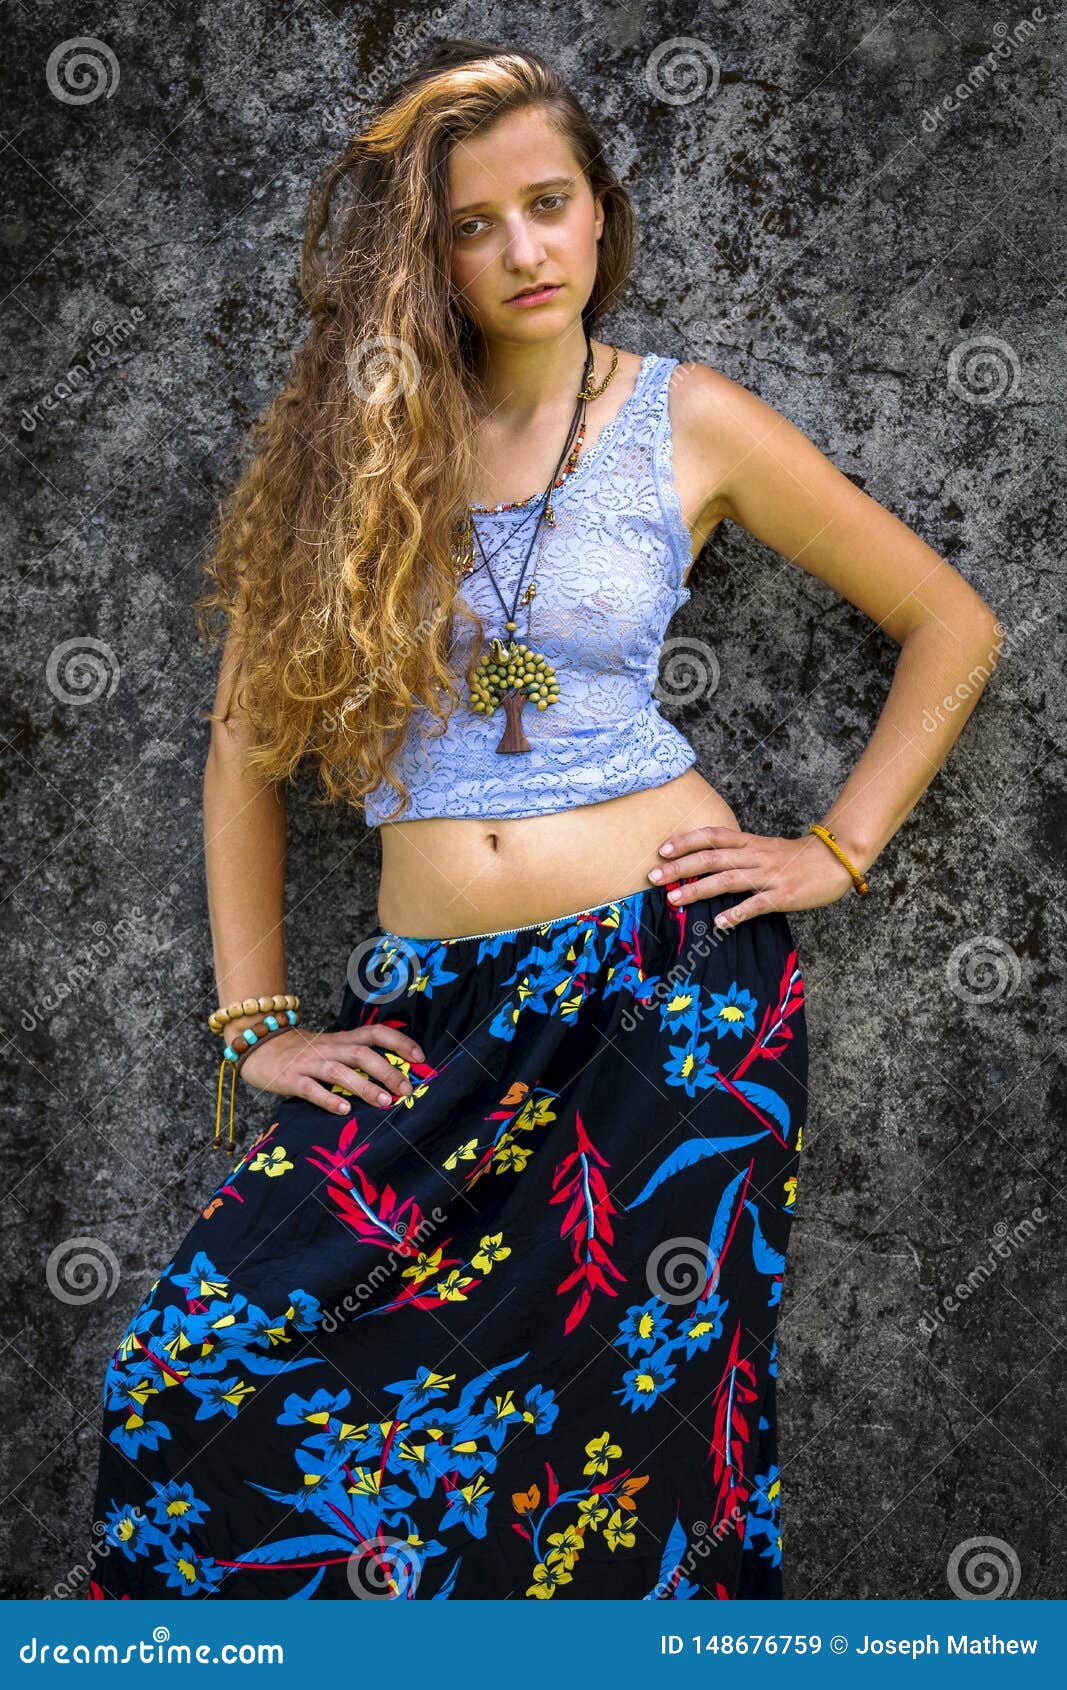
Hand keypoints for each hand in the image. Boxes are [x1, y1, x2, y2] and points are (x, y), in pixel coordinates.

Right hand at [236, 1023, 424, 1114]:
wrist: (257, 1043)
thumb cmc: (302, 1051)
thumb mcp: (331, 1046)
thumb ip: (355, 1056)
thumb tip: (393, 1074)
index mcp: (342, 1039)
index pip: (375, 1032)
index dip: (399, 1041)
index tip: (420, 1058)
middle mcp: (329, 1048)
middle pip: (362, 1053)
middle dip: (387, 1071)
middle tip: (406, 1090)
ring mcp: (309, 1063)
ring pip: (339, 1071)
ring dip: (364, 1086)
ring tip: (384, 1102)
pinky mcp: (291, 1079)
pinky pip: (311, 1088)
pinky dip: (328, 1099)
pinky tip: (344, 1110)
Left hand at [649, 826, 862, 929]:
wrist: (836, 860)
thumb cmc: (796, 858)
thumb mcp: (764, 848)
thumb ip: (738, 854)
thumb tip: (706, 864)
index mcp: (750, 843)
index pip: (712, 836)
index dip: (686, 841)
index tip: (661, 850)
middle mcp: (755, 856)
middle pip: (711, 857)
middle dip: (679, 867)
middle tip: (653, 877)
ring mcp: (768, 875)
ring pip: (727, 879)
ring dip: (698, 889)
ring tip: (674, 899)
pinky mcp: (782, 895)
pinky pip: (756, 904)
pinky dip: (736, 913)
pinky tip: (718, 923)